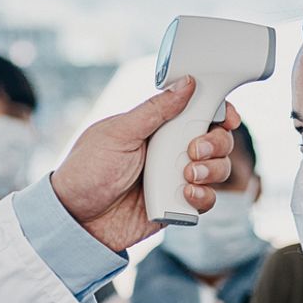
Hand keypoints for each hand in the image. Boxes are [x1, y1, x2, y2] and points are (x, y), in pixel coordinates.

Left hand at [51, 76, 239, 251]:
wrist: (75, 219)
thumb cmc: (87, 170)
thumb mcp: (119, 133)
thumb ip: (155, 110)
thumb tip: (186, 84)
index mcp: (157, 126)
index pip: (199, 112)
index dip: (219, 112)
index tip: (227, 117)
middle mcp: (170, 150)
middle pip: (216, 140)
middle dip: (216, 143)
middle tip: (194, 150)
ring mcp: (175, 178)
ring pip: (218, 170)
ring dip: (212, 170)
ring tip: (186, 176)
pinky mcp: (177, 205)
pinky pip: (206, 200)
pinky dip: (203, 197)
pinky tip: (184, 194)